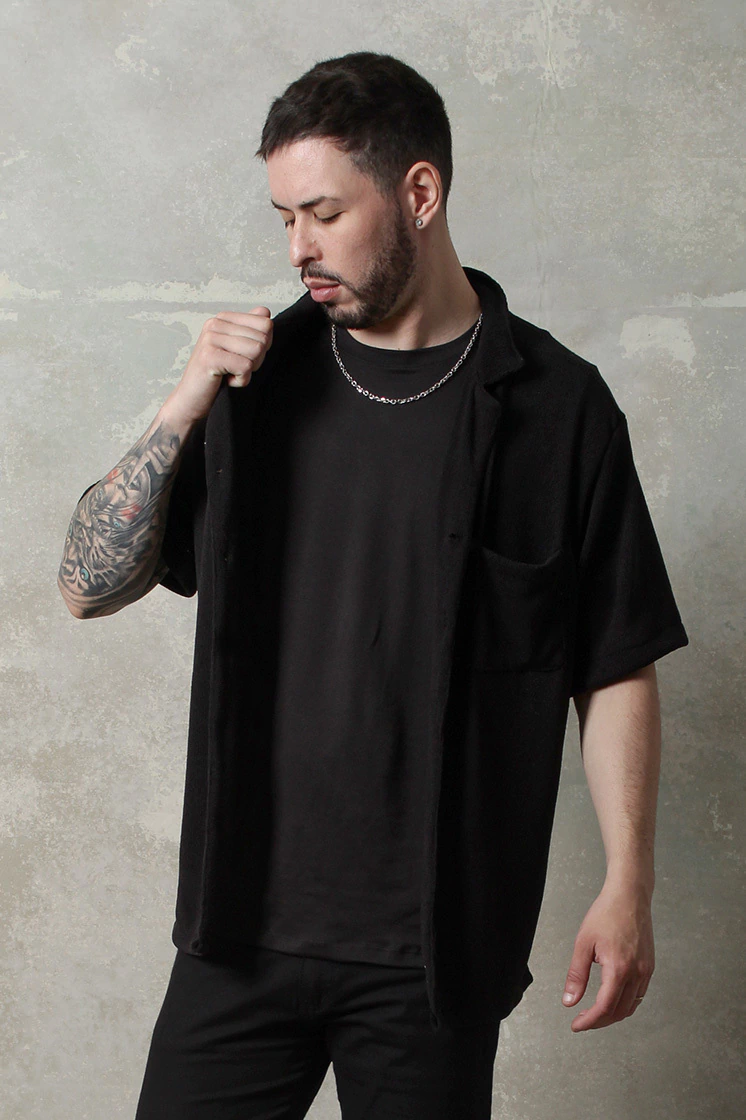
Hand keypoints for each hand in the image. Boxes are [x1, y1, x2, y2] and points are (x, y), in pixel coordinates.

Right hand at [168, 307, 273, 424]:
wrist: (191, 399)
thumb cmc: (216, 375)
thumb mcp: (236, 348)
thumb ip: (250, 329)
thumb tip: (265, 312)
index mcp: (223, 318)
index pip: (266, 322)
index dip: (263, 345)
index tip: (242, 356)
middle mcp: (215, 323)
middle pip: (263, 338)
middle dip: (256, 359)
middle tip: (235, 367)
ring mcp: (211, 339)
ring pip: (256, 351)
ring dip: (248, 370)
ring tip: (229, 372)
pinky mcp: (210, 357)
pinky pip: (245, 367)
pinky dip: (241, 380)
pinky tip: (226, 380)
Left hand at [561, 880, 654, 1030]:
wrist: (630, 896)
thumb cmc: (606, 914)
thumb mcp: (583, 943)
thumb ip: (577, 975)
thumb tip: (569, 1001)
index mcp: (619, 969)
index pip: (604, 1007)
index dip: (589, 1021)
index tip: (576, 1025)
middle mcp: (637, 973)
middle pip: (619, 1012)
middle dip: (599, 1021)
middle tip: (582, 1021)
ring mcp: (646, 970)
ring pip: (631, 1006)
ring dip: (613, 1014)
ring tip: (594, 1013)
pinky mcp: (649, 966)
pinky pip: (639, 995)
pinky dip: (625, 1003)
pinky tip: (612, 998)